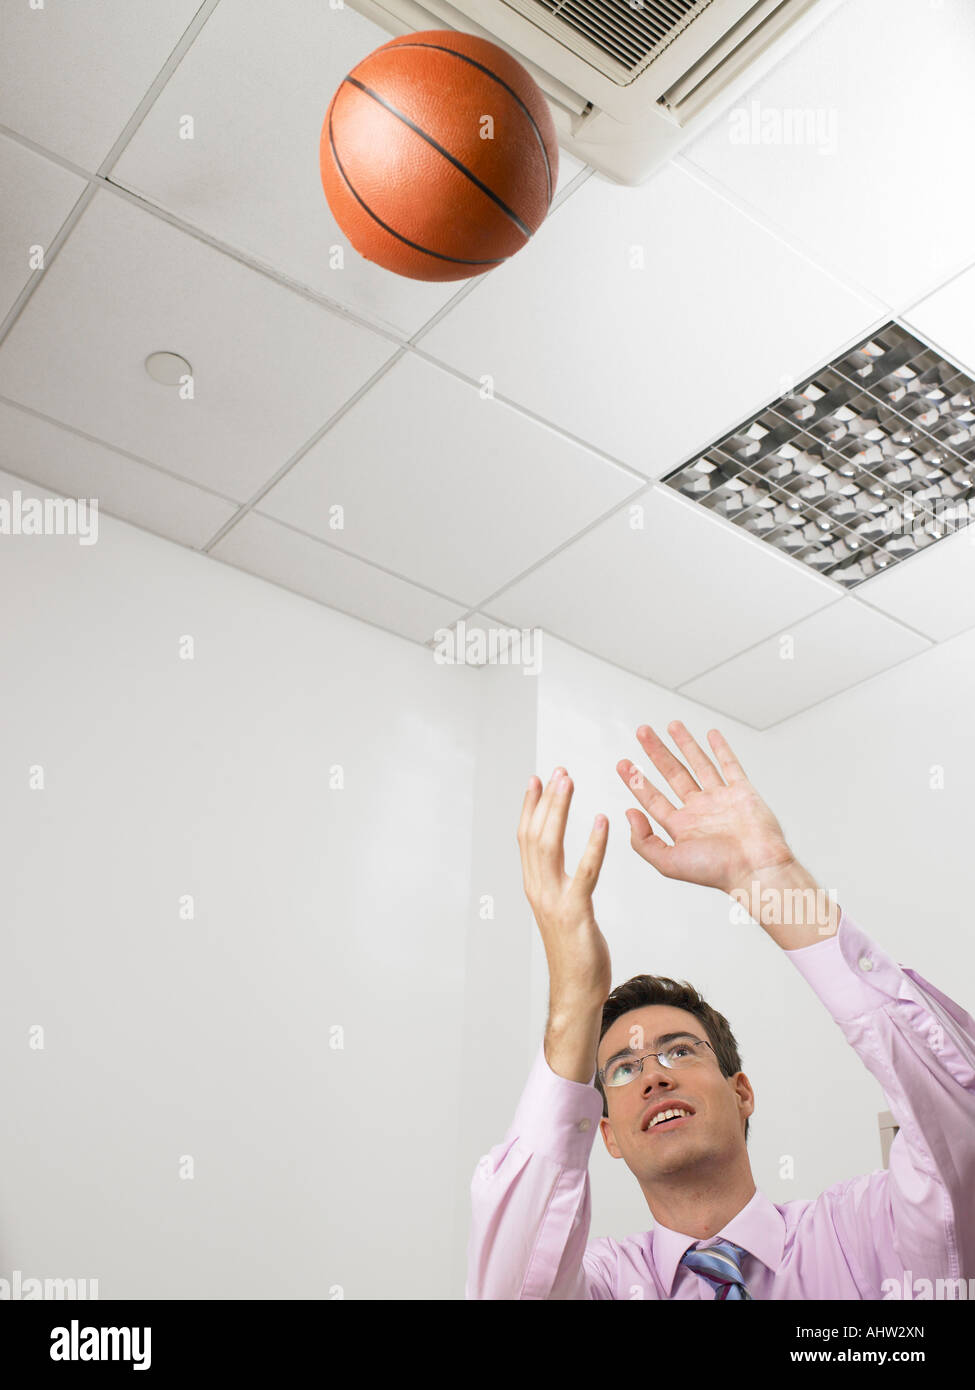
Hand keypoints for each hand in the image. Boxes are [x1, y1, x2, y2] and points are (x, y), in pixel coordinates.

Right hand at [517, 768, 612, 1008]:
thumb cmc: (576, 954)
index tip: (537, 779)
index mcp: (535, 886)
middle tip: (558, 771)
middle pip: (534, 834)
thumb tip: (558, 866)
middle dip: (545, 800)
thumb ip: (558, 885)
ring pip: (549, 845)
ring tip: (568, 783)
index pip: (526, 838)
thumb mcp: (562, 911)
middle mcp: (538, 889)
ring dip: (558, 810)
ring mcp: (553, 900)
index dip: (531, 806)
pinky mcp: (575, 912)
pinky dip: (592, 844)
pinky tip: (602, 822)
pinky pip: (584, 872)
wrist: (576, 992)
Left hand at [617, 721, 793, 896]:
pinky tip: (711, 735)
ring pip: (699, 764)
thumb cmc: (717, 871)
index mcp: (681, 827)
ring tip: (671, 725)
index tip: (622, 764)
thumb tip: (629, 813)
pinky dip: (721, 749)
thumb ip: (643, 840)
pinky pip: (730, 765)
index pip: (653, 798)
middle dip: (656, 752)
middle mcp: (699, 811)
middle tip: (642, 732)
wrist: (756, 868)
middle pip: (672, 773)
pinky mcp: (742, 792)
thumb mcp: (668, 862)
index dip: (636, 780)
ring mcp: (721, 799)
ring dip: (685, 743)